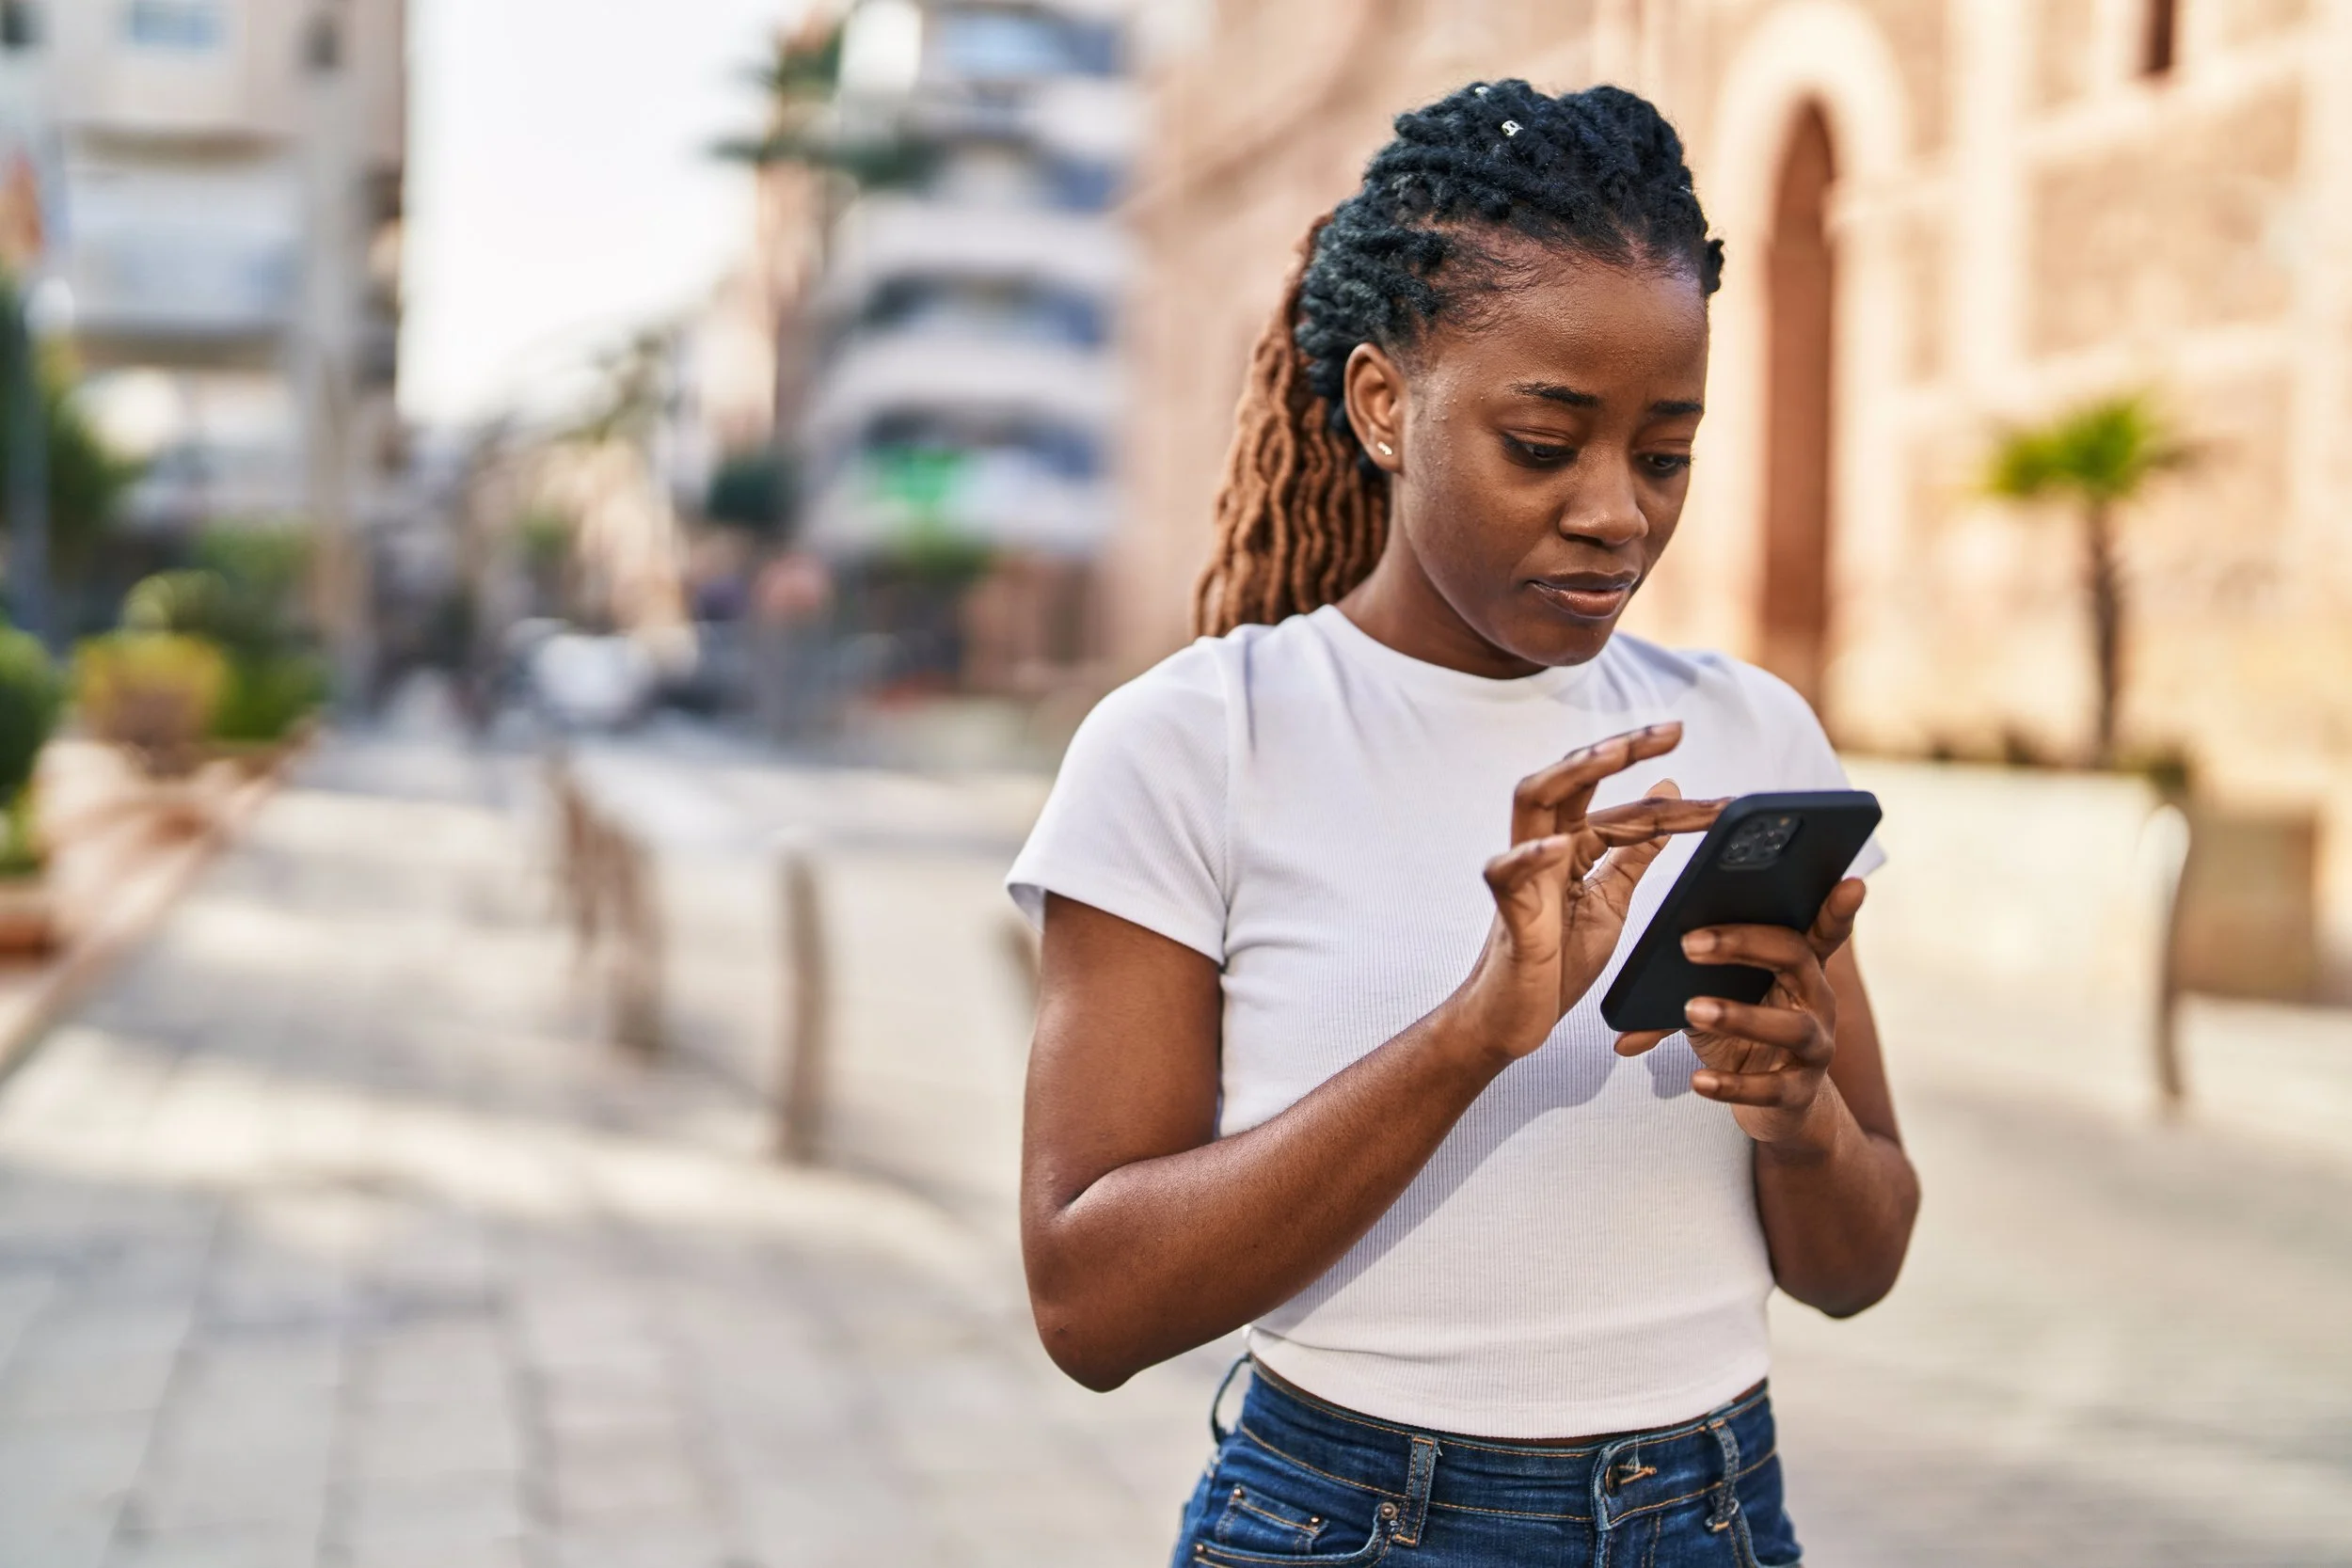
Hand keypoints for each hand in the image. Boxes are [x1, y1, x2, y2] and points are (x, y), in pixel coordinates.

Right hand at [1452, 723, 1725, 1062]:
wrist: (1513, 1019)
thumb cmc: (1555, 959)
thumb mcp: (1610, 900)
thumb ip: (1634, 851)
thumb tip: (1668, 789)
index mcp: (1572, 847)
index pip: (1625, 811)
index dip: (1678, 808)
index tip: (1730, 805)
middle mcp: (1544, 848)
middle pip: (1571, 779)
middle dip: (1619, 750)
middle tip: (1670, 731)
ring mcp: (1523, 877)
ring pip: (1531, 801)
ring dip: (1570, 773)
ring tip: (1611, 753)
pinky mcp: (1509, 915)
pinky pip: (1507, 876)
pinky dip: (1528, 858)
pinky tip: (1555, 847)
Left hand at [1614, 878, 1866, 1144]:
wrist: (1773, 1107)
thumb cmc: (1740, 1037)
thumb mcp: (1715, 1000)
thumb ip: (1676, 992)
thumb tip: (1619, 1024)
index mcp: (1799, 966)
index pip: (1823, 928)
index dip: (1838, 907)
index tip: (1850, 881)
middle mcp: (1817, 1000)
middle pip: (1795, 958)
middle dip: (1745, 945)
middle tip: (1690, 943)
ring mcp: (1815, 1047)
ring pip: (1791, 1026)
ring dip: (1739, 1016)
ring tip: (1692, 1010)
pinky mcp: (1800, 1091)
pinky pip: (1772, 1087)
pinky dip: (1733, 1084)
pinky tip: (1698, 1080)